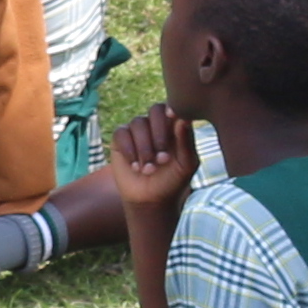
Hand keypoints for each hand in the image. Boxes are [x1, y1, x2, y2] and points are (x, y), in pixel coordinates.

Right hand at [106, 104, 195, 248]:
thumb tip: (183, 119)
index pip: (172, 108)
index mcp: (173, 127)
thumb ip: (186, 142)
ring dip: (144, 148)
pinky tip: (135, 166)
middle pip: (154, 110)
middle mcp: (155, 125)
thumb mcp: (186, 164)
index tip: (173, 120)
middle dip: (158, 133)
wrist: (151, 199)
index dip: (171, 111)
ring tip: (149, 169)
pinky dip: (129, 150)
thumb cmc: (173, 181)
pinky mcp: (120, 139)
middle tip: (162, 158)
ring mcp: (137, 131)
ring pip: (138, 123)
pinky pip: (121, 133)